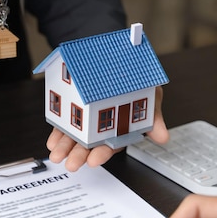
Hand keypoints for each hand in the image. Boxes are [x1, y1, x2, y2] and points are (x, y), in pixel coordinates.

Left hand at [46, 86, 169, 171]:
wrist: (114, 54)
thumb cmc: (134, 77)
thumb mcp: (150, 95)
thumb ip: (153, 117)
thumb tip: (163, 138)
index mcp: (121, 127)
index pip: (112, 144)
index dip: (103, 153)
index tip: (94, 160)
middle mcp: (103, 126)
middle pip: (91, 144)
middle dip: (80, 155)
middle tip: (72, 164)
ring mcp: (86, 118)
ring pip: (75, 137)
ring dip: (66, 147)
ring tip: (57, 155)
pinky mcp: (73, 109)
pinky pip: (64, 124)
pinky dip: (58, 133)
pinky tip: (53, 141)